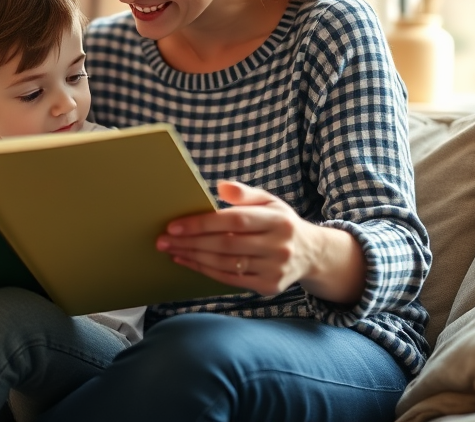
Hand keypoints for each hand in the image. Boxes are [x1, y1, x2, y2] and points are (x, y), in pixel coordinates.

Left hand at [155, 181, 364, 302]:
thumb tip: (221, 187)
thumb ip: (245, 193)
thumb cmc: (281, 222)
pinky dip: (205, 271)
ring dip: (193, 257)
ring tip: (170, 250)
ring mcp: (274, 269)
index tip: (174, 225)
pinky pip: (230, 280)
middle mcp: (278, 246)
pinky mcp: (268, 286)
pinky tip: (188, 262)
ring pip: (225, 264)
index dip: (202, 223)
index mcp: (278, 220)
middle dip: (190, 242)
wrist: (311, 253)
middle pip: (226, 245)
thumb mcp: (269, 201)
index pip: (235, 221)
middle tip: (163, 240)